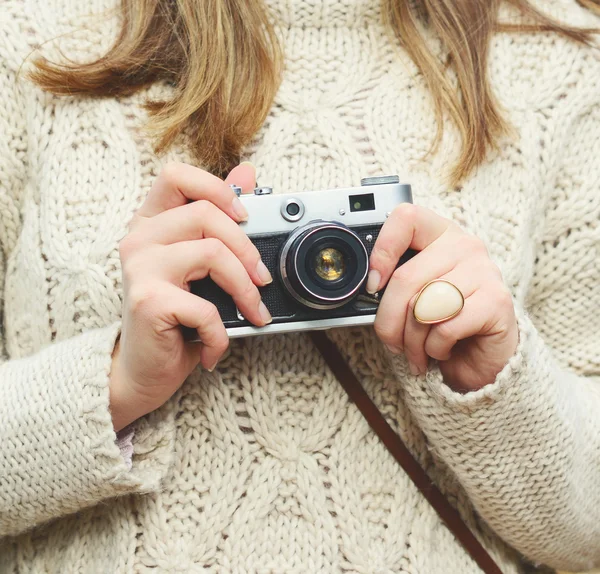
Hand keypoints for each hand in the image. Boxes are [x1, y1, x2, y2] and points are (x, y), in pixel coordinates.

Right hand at [109, 162, 272, 430]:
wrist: (143, 370)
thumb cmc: (174, 318)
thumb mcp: (199, 267)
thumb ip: (218, 220)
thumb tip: (246, 173)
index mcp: (153, 223)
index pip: (177, 176)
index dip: (216, 188)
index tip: (244, 216)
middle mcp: (140, 239)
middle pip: (207, 215)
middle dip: (248, 251)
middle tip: (262, 281)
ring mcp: (141, 268)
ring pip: (212, 253)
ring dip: (245, 291)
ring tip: (252, 315)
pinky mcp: (147, 300)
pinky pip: (206, 307)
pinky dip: (221, 333)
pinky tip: (215, 346)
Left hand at [369, 203, 517, 391]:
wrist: (483, 355)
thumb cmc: (441, 322)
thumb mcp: (413, 296)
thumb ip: (394, 284)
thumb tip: (368, 289)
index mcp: (440, 234)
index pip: (406, 218)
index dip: (383, 250)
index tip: (373, 284)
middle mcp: (465, 245)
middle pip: (406, 277)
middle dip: (389, 320)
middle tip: (390, 341)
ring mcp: (484, 271)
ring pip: (423, 306)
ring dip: (411, 341)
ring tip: (416, 351)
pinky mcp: (496, 301)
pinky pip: (445, 328)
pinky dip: (435, 348)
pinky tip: (441, 350)